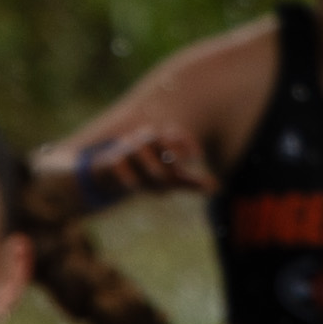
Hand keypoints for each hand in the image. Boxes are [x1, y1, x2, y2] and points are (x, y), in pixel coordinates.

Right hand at [57, 124, 213, 207]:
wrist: (105, 179)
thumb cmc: (141, 175)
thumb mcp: (167, 180)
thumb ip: (189, 182)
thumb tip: (217, 187)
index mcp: (158, 144)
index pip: (174, 135)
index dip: (185, 142)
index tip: (197, 155)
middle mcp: (142, 143)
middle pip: (157, 140)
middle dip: (168, 153)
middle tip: (178, 170)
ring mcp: (124, 151)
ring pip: (139, 149)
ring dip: (150, 165)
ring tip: (159, 180)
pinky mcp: (109, 163)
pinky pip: (118, 165)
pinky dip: (126, 176)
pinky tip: (133, 187)